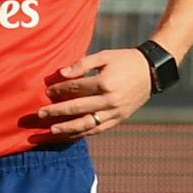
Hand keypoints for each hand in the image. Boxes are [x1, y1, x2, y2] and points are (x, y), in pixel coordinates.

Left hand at [34, 49, 153, 138]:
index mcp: (105, 82)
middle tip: (39, 114)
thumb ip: (82, 63)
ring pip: (88, 124)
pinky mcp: (119, 119)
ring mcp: (115, 112)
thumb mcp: (105, 56)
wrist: (152, 72)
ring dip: (68, 129)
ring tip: (51, 132)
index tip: (47, 91)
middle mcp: (110, 100)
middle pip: (78, 108)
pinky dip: (83, 134)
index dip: (60, 89)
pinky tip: (69, 136)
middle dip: (57, 111)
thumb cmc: (125, 60)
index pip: (77, 88)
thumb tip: (62, 73)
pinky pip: (98, 129)